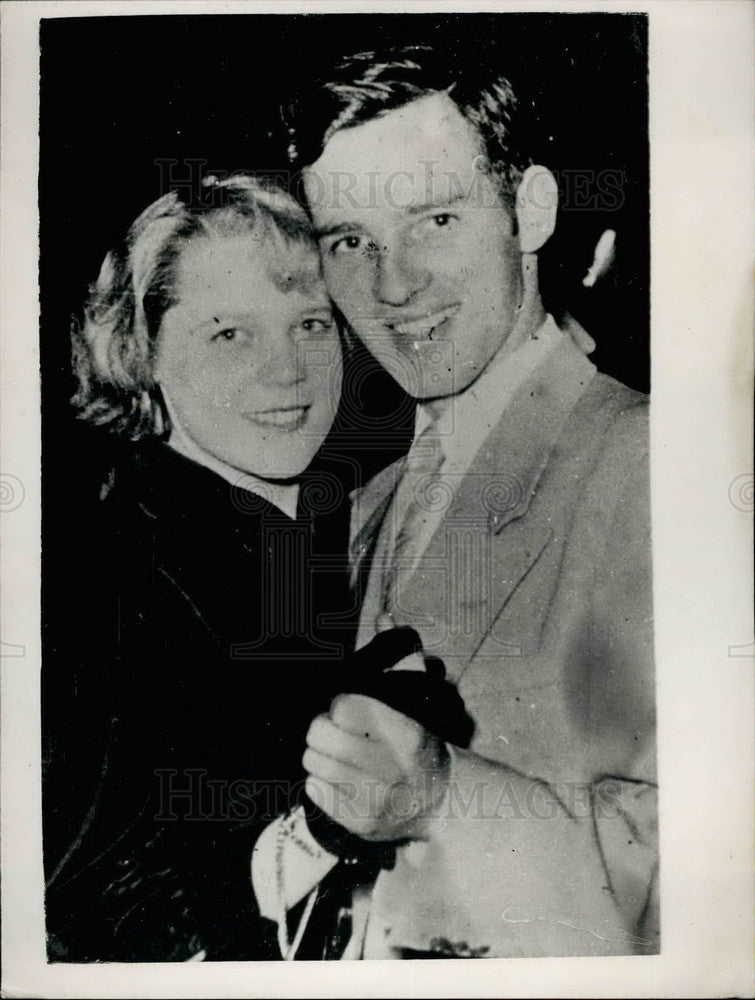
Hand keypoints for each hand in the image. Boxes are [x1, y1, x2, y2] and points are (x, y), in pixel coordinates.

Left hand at [303, 692, 450, 842]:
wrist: (440, 803)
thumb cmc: (415, 754)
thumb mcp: (409, 721)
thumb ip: (373, 710)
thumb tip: (330, 709)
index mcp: (406, 735)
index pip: (343, 708)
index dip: (339, 708)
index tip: (346, 715)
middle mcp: (392, 768)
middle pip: (321, 734)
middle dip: (321, 730)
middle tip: (331, 734)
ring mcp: (375, 799)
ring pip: (313, 761)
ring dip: (318, 755)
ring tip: (334, 758)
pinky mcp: (360, 822)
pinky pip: (315, 789)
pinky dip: (318, 780)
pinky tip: (336, 781)